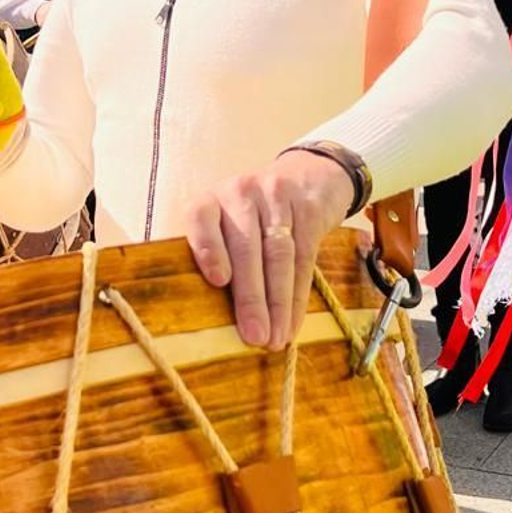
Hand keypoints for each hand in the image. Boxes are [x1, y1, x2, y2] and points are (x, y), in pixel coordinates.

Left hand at [184, 149, 354, 350]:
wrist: (310, 174)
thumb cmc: (257, 214)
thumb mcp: (231, 221)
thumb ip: (221, 255)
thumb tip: (210, 321)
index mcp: (213, 198)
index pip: (201, 216)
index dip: (207, 246)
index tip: (218, 281)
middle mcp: (241, 192)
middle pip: (246, 247)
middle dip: (250, 297)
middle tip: (254, 336)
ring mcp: (277, 197)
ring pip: (278, 256)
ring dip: (277, 303)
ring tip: (275, 338)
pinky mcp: (309, 208)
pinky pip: (305, 258)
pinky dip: (299, 296)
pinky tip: (294, 322)